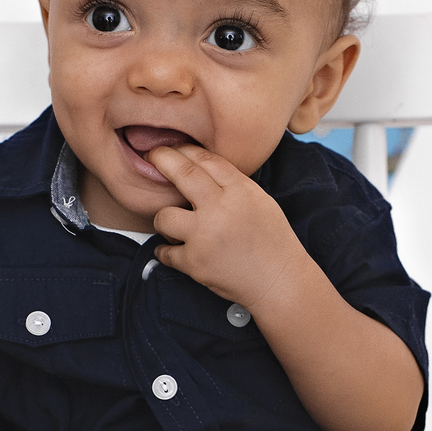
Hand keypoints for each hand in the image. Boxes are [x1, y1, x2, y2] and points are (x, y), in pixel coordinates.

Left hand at [148, 143, 305, 308]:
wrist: (279, 282)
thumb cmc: (272, 241)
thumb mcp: (260, 201)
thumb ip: (232, 184)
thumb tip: (199, 167)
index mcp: (241, 191)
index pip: (205, 160)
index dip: (184, 150)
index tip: (172, 148)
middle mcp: (221, 209)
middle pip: (182, 173)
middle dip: (161, 159)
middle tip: (152, 157)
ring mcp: (205, 236)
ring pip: (164, 216)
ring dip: (165, 219)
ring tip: (176, 226)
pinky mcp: (195, 263)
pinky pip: (164, 251)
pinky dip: (167, 251)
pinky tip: (175, 249)